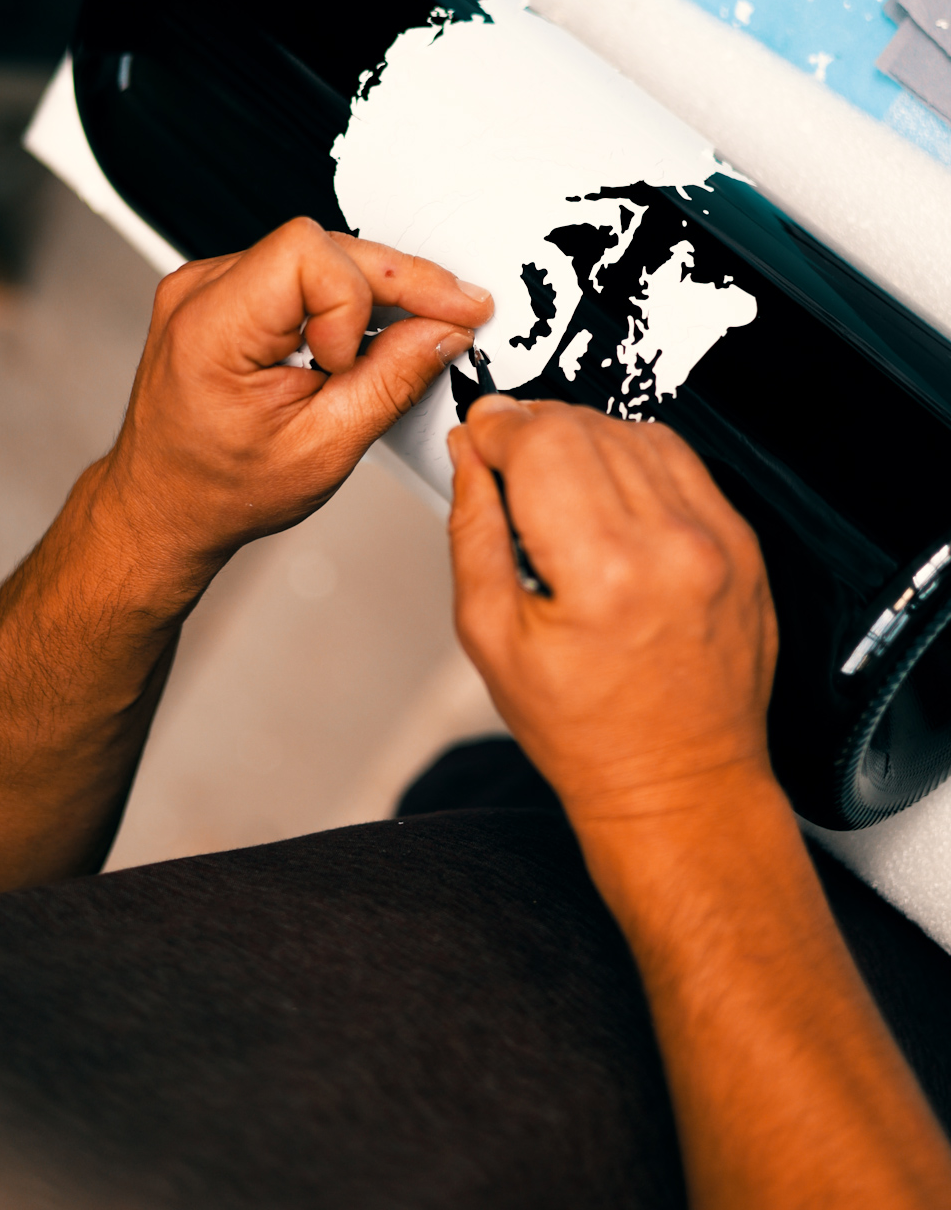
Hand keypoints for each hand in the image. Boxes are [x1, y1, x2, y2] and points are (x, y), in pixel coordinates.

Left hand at [99, 218, 491, 600]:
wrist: (164, 506)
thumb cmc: (218, 490)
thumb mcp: (322, 451)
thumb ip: (390, 383)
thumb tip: (443, 332)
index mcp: (211, 328)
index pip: (305, 252)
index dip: (355, 297)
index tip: (359, 358)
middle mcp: (202, 292)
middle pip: (322, 245)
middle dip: (397, 282)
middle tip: (456, 314)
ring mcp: (209, 287)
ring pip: (318, 252)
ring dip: (375, 291)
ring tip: (417, 331)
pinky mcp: (226, 293)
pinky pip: (299, 270)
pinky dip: (345, 299)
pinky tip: (371, 333)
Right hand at [447, 398, 777, 831]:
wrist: (680, 784)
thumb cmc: (588, 733)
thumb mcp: (491, 639)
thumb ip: (473, 531)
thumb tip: (467, 459)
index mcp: (602, 572)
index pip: (541, 440)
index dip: (496, 425)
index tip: (477, 435)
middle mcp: (670, 545)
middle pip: (586, 425)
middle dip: (533, 428)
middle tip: (505, 460)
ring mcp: (717, 540)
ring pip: (634, 431)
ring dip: (583, 438)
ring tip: (555, 483)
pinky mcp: (743, 542)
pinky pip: (681, 461)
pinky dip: (635, 458)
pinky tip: (608, 495)